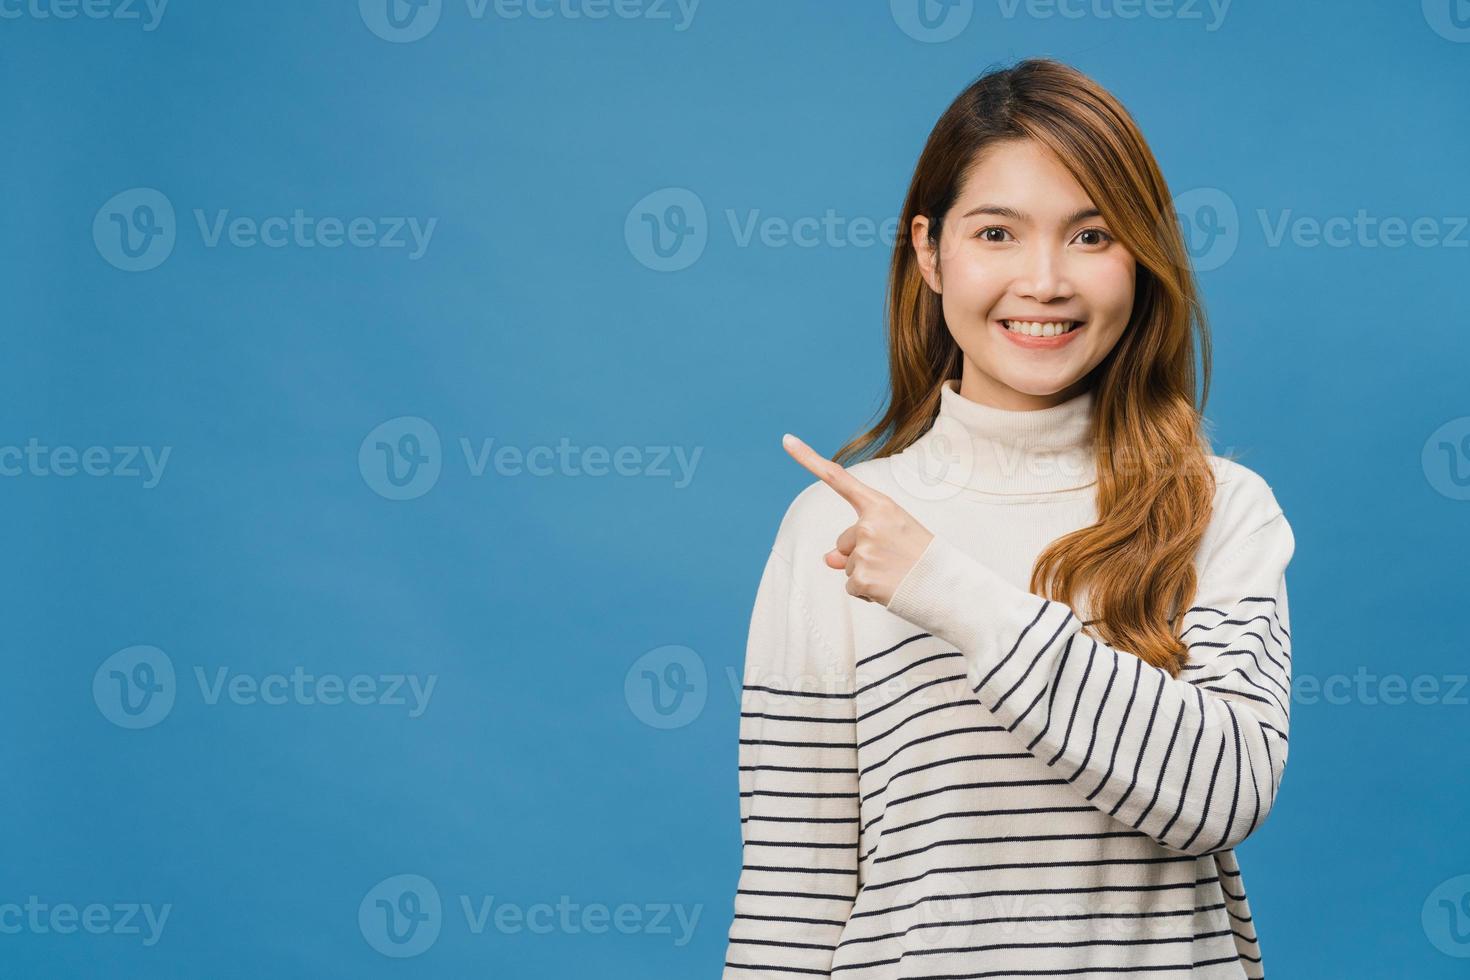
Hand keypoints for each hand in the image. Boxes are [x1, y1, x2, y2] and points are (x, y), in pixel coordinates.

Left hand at [782, 432, 934, 605]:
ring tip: (898, 574)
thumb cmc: (922, 558)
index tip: (786, 440)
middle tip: (897, 560)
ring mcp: (864, 552)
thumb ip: (857, 541)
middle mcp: (868, 524)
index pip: (838, 479)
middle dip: (862, 555)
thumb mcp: (893, 538)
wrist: (949, 587)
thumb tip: (827, 558)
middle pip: (844, 542)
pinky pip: (852, 587)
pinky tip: (890, 589)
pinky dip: (868, 593)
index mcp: (880, 505)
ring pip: (848, 566)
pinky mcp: (863, 579)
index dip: (808, 459)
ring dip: (868, 574)